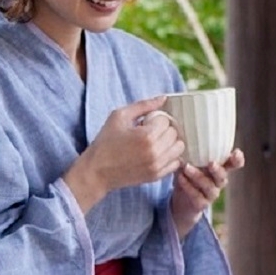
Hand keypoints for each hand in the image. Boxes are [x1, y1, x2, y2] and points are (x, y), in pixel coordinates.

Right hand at [65, 97, 181, 211]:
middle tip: (149, 131)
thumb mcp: (119, 116)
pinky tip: (157, 153)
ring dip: (169, 142)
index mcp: (146, 135)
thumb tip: (163, 98)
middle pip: (175, 133)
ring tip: (155, 142)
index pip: (166, 120)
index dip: (155, 119)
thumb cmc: (105, 142)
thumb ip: (143, 105)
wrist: (96, 171)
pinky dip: (170, 156)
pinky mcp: (157, 176)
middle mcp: (155, 152)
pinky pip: (176, 162)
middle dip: (164, 129)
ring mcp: (157, 166)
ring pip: (179, 148)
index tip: (144, 123)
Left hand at [171, 148, 243, 235]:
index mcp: (219, 169)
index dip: (237, 160)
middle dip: (218, 170)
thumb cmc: (188, 176)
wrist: (181, 202)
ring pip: (209, 187)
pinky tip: (180, 178)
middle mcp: (218, 182)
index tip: (237, 152)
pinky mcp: (201, 204)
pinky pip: (197, 196)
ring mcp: (211, 194)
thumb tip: (186, 131)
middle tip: (211, 163)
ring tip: (186, 167)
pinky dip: (188, 187)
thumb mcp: (192, 162)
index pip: (234, 164)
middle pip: (223, 176)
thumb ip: (194, 151)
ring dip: (198, 176)